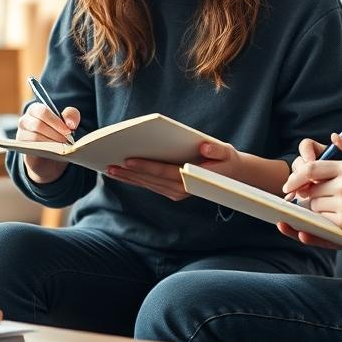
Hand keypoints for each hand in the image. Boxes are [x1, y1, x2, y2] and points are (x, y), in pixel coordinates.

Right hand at [17, 102, 78, 183]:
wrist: (50, 154)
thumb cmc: (58, 133)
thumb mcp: (68, 122)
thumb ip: (71, 115)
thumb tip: (70, 123)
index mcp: (35, 109)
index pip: (42, 111)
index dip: (56, 121)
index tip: (68, 131)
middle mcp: (25, 120)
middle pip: (38, 125)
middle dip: (55, 134)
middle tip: (67, 141)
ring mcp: (21, 134)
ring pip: (34, 137)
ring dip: (50, 142)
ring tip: (62, 147)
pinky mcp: (22, 147)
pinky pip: (31, 147)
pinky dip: (44, 149)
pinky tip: (54, 152)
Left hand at [107, 140, 240, 200]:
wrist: (232, 177)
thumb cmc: (226, 160)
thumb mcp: (226, 152)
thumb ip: (216, 151)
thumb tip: (204, 148)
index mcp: (191, 179)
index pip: (164, 172)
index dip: (145, 166)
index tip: (127, 160)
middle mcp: (181, 190)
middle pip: (151, 180)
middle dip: (129, 173)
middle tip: (109, 165)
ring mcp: (176, 193)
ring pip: (148, 185)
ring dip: (129, 178)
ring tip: (110, 170)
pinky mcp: (173, 193)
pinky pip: (151, 186)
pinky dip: (136, 180)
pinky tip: (123, 174)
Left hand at [278, 133, 341, 246]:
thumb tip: (334, 137)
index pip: (311, 169)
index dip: (296, 177)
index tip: (289, 184)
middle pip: (310, 190)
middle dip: (311, 195)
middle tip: (320, 198)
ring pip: (314, 207)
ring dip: (318, 209)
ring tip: (335, 208)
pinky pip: (322, 222)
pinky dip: (322, 222)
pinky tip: (329, 221)